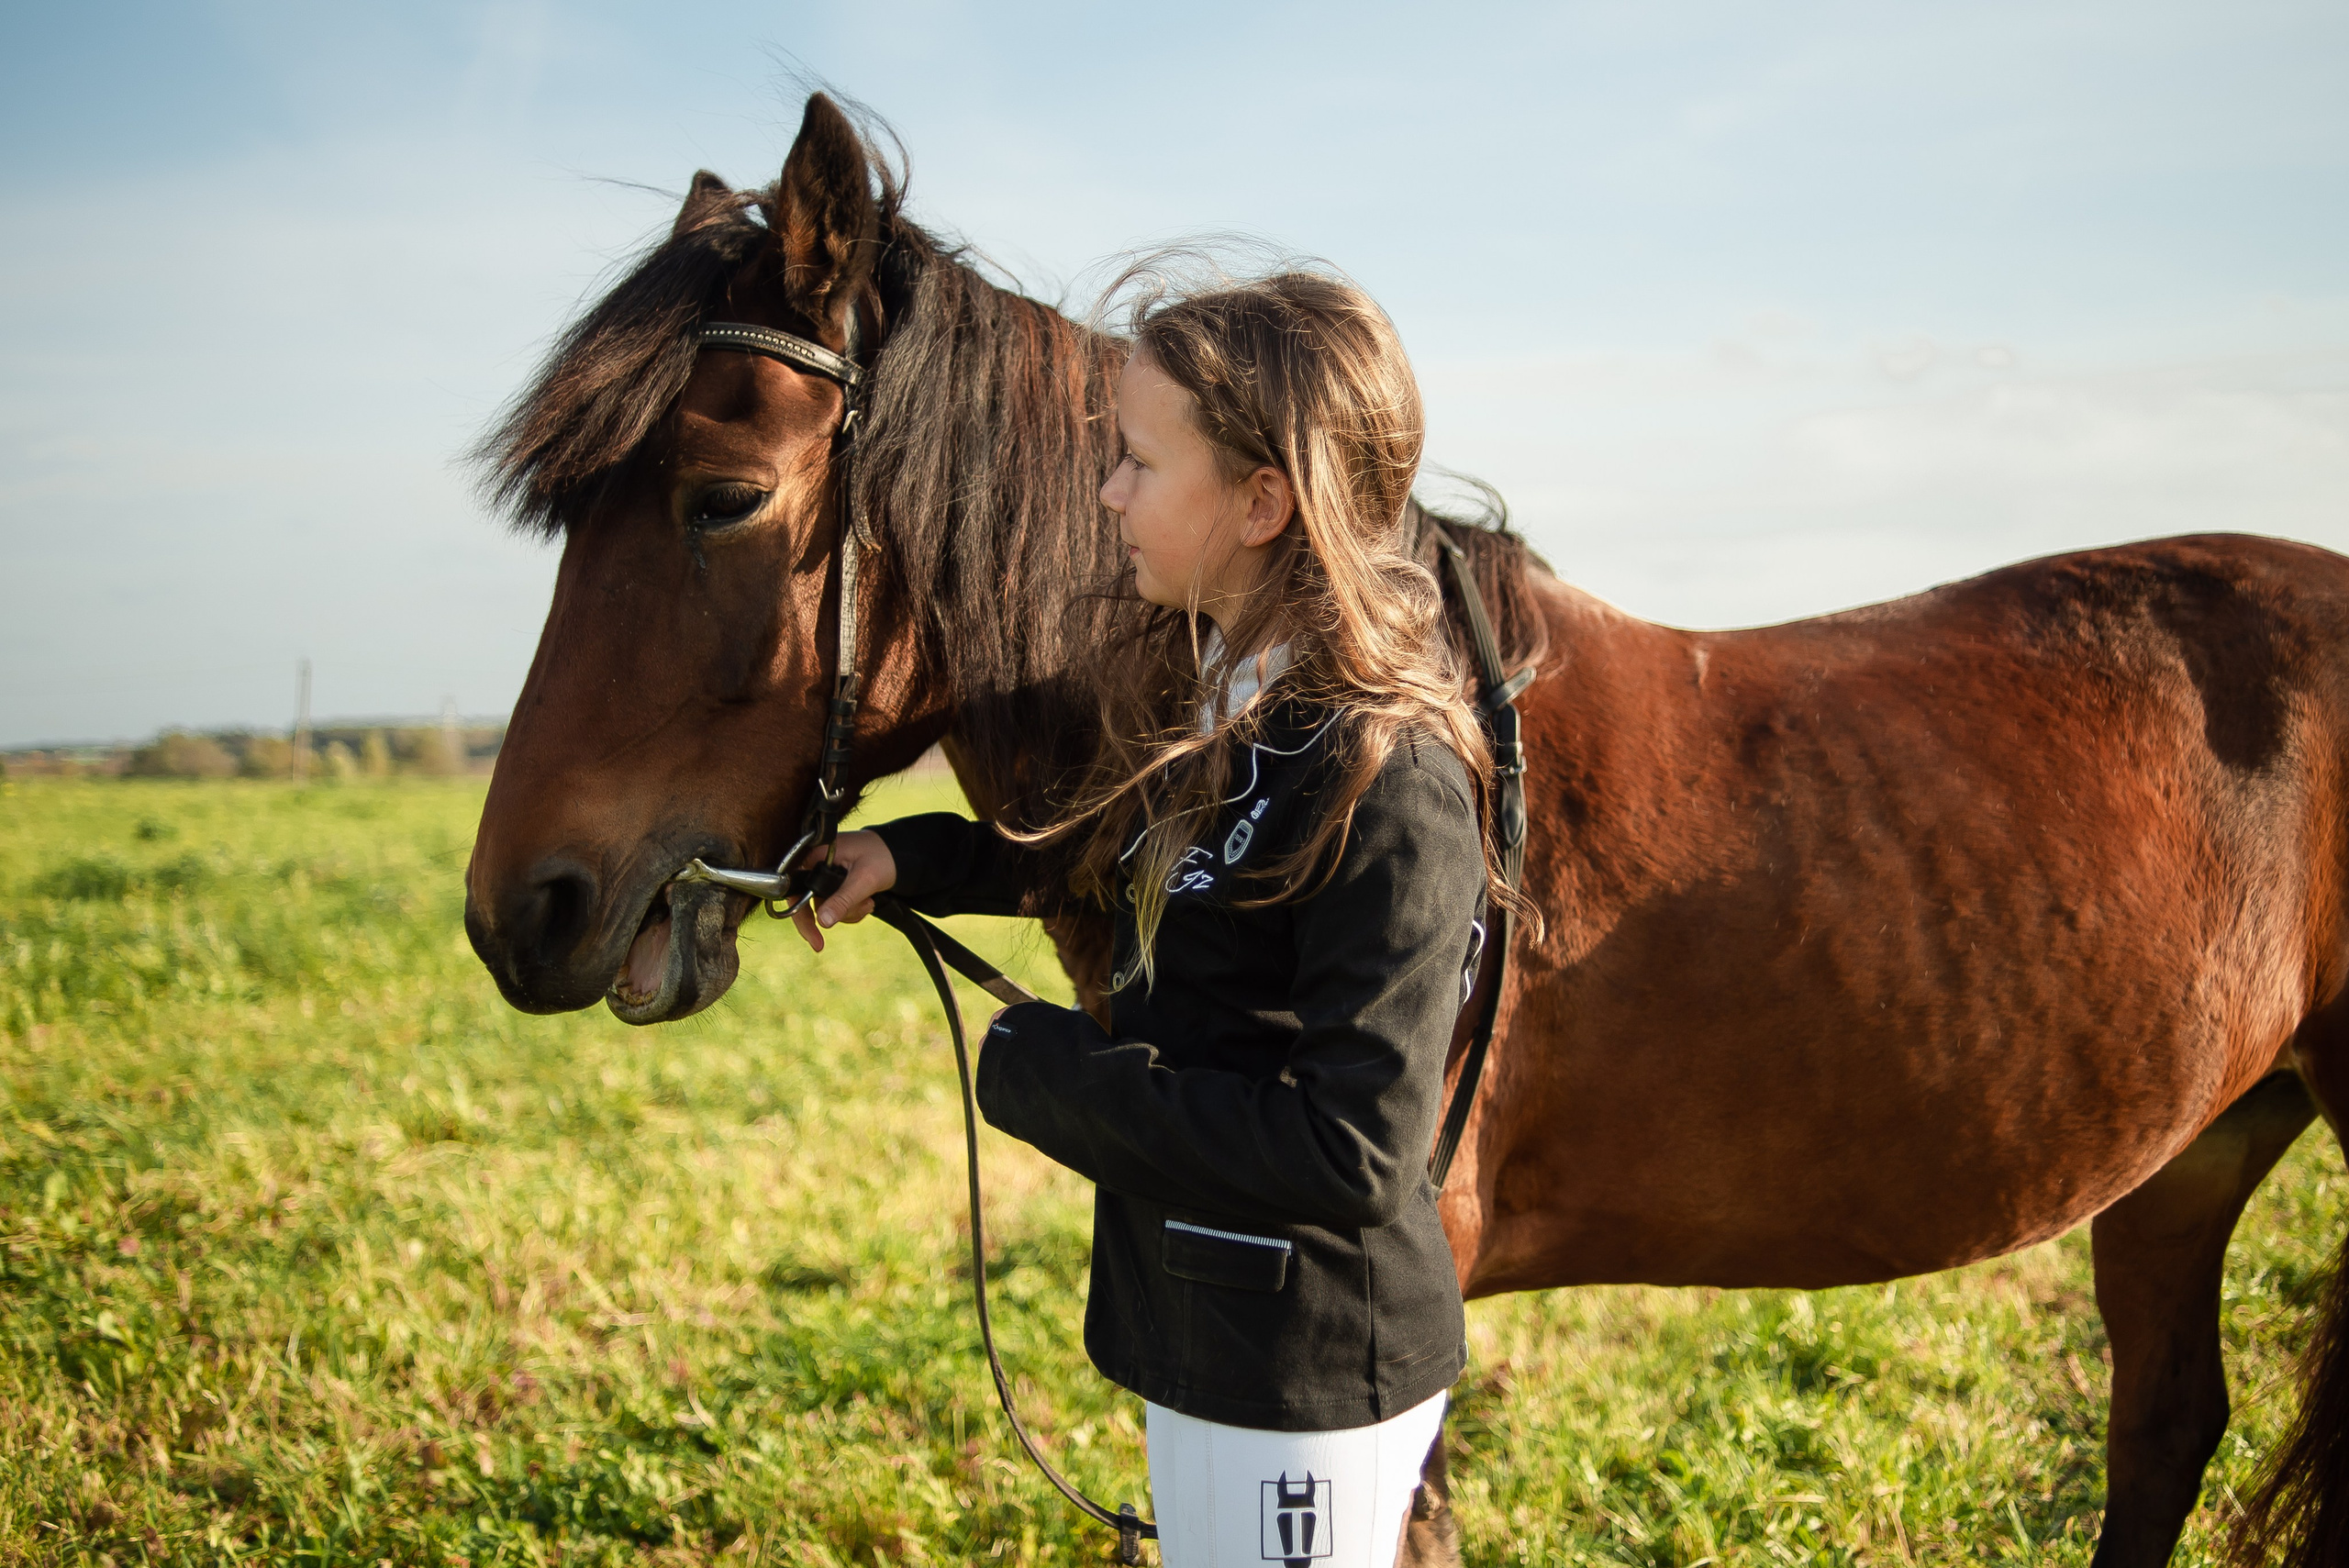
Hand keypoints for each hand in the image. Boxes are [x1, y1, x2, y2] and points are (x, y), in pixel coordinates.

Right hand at [790, 830, 896, 952]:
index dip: (802, 916)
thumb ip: (843, 900)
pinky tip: (867, 901)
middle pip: (813, 904)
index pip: (796, 890)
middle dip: (839, 912)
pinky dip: (852, 910)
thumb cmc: (883, 855)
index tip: (815, 939)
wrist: (902, 854)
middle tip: (863, 908)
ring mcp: (826, 877)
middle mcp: (816, 866)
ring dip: (849, 912)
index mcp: (815, 856)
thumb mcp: (864, 879)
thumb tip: (823, 921)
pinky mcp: (837, 886)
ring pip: (827, 909)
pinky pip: (837, 908)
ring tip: (869, 900)